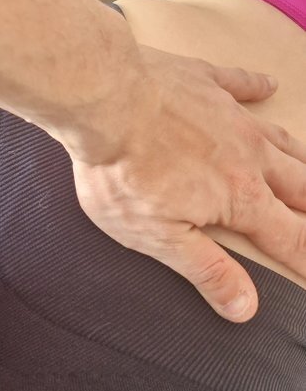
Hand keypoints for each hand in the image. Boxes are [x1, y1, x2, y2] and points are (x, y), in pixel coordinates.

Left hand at [62, 45, 305, 321]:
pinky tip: (266, 88)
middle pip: (300, 186)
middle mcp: (249, 156)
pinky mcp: (205, 83)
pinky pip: (242, 84)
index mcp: (240, 199)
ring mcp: (231, 115)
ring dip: (300, 160)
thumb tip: (246, 308)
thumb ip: (205, 270)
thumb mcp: (159, 238)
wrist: (104, 101)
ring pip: (281, 140)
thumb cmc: (123, 173)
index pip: (290, 237)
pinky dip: (256, 89)